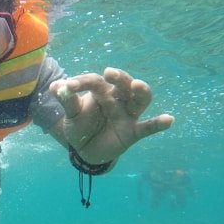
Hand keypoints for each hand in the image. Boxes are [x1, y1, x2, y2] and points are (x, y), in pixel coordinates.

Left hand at [50, 67, 173, 163]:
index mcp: (101, 91)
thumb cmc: (80, 126)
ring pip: (139, 100)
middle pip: (123, 84)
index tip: (67, 86)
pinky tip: (169, 120)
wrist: (86, 150)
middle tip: (109, 73)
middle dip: (119, 78)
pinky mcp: (133, 131)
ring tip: (138, 85)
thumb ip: (67, 101)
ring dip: (140, 92)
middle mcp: (117, 99)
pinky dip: (158, 124)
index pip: (94, 82)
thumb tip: (55, 86)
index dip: (81, 83)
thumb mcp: (71, 115)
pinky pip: (148, 127)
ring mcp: (127, 114)